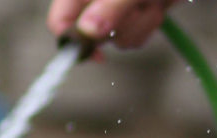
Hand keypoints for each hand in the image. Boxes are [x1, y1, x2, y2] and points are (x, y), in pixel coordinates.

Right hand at [46, 0, 174, 48]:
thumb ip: (109, 5)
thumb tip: (88, 30)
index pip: (60, 21)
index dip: (73, 41)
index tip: (96, 54)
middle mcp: (94, 1)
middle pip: (93, 36)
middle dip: (121, 25)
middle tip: (136, 5)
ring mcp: (114, 10)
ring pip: (119, 39)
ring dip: (141, 22)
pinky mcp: (133, 16)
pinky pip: (136, 37)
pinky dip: (150, 22)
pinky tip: (155, 3)